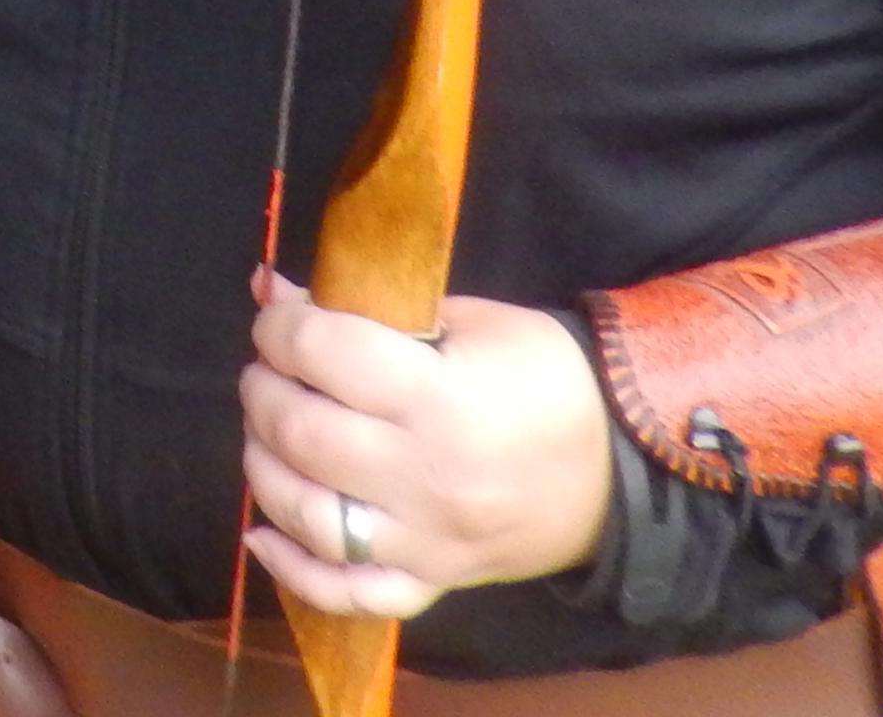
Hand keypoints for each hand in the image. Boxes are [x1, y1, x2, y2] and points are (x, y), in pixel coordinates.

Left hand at [236, 272, 614, 621]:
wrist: (620, 474)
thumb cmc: (545, 382)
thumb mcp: (474, 322)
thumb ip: (372, 308)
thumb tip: (271, 288)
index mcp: (443, 399)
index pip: (326, 354)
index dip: (280, 328)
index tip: (275, 318)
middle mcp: (428, 477)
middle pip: (304, 434)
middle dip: (263, 391)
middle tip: (267, 370)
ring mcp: (427, 541)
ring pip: (309, 516)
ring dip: (263, 468)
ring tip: (265, 432)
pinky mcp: (432, 583)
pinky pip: (347, 593)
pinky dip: (292, 569)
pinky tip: (263, 534)